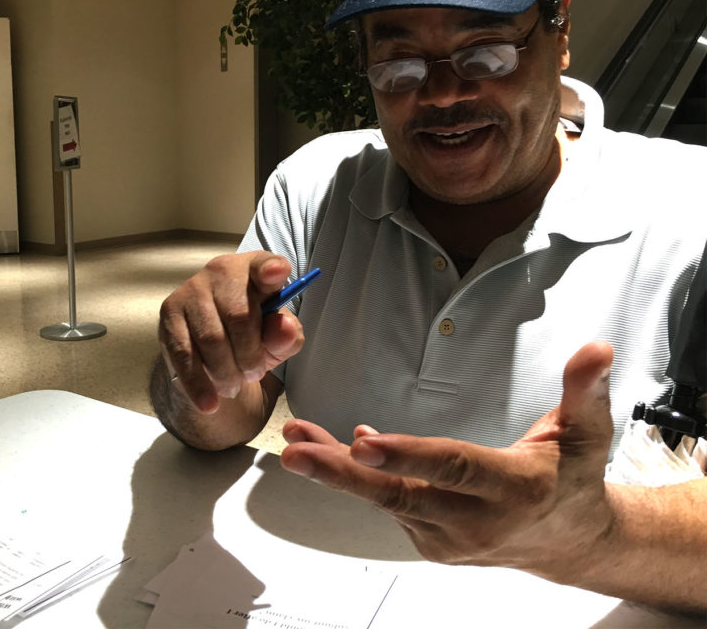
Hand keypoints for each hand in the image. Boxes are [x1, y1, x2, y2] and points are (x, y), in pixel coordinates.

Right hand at [159, 251, 304, 412]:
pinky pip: (184, 354)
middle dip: (250, 356)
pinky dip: (198, 384)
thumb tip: (283, 329)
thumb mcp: (277, 338)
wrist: (209, 347)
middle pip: (239, 316)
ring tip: (234, 386)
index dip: (271, 269)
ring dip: (226, 372)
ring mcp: (191, 289)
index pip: (265, 264)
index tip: (276, 275)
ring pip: (211, 339)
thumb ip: (286, 334)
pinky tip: (209, 403)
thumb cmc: (251, 334)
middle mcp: (221, 270)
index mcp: (255, 269)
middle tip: (254, 374)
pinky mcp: (169, 311)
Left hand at [280, 341, 615, 575]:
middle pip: (400, 494)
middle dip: (342, 473)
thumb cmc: (571, 477)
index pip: (453, 468)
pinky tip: (325, 447)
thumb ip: (584, 390)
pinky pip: (384, 504)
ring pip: (382, 499)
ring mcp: (447, 538)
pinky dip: (354, 475)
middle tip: (295, 454)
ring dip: (335, 469)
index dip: (408, 455)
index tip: (362, 441)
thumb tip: (595, 347)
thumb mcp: (587, 433)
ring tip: (293, 441)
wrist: (568, 541)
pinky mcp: (428, 541)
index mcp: (513, 487)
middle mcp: (474, 521)